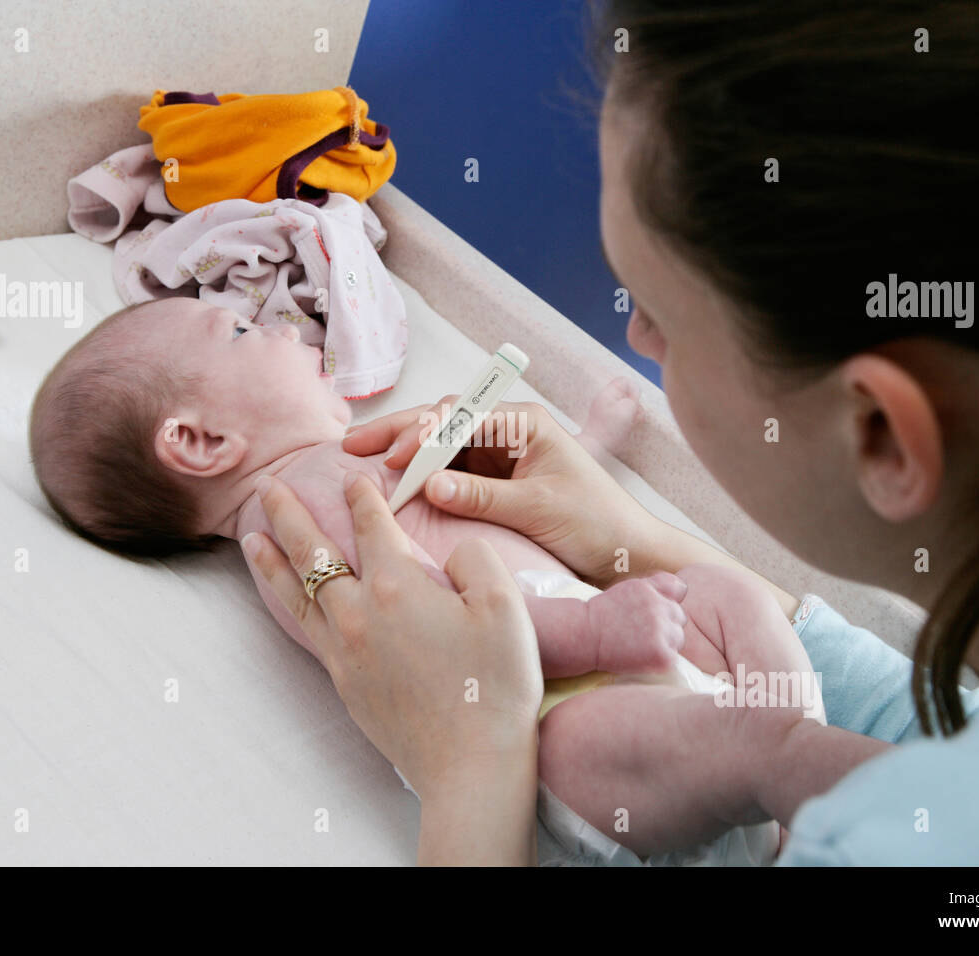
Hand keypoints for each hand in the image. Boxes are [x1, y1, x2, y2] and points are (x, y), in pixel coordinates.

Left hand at [240, 470, 543, 803]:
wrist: (469, 766)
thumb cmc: (493, 686)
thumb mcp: (504, 606)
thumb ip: (474, 558)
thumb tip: (448, 551)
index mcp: (397, 586)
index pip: (370, 525)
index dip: (361, 497)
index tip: (352, 478)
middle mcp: (359, 613)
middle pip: (314, 551)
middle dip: (290, 513)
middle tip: (270, 485)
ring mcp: (345, 651)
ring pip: (297, 593)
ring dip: (273, 560)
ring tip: (252, 537)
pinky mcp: (344, 683)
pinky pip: (308, 630)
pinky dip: (290, 604)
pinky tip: (290, 599)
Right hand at [341, 398, 654, 588]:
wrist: (626, 553)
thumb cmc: (596, 523)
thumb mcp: (538, 508)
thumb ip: (482, 497)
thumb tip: (430, 486)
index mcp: (524, 423)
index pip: (460, 417)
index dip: (422, 435)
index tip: (394, 459)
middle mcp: (507, 432)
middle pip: (442, 422)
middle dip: (398, 433)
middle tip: (352, 446)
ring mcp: (498, 456)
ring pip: (439, 447)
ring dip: (402, 454)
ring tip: (359, 460)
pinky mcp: (492, 482)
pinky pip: (448, 473)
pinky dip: (419, 477)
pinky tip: (392, 483)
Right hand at [585, 573, 687, 673]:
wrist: (583, 638)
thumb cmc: (603, 614)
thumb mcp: (628, 588)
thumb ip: (656, 584)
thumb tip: (683, 589)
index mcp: (652, 589)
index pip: (679, 592)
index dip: (667, 602)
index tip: (650, 611)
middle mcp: (660, 607)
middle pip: (679, 618)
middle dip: (666, 624)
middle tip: (640, 633)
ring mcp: (662, 632)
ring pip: (678, 639)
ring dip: (665, 643)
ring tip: (639, 646)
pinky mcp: (662, 655)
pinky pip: (672, 658)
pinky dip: (659, 661)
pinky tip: (640, 658)